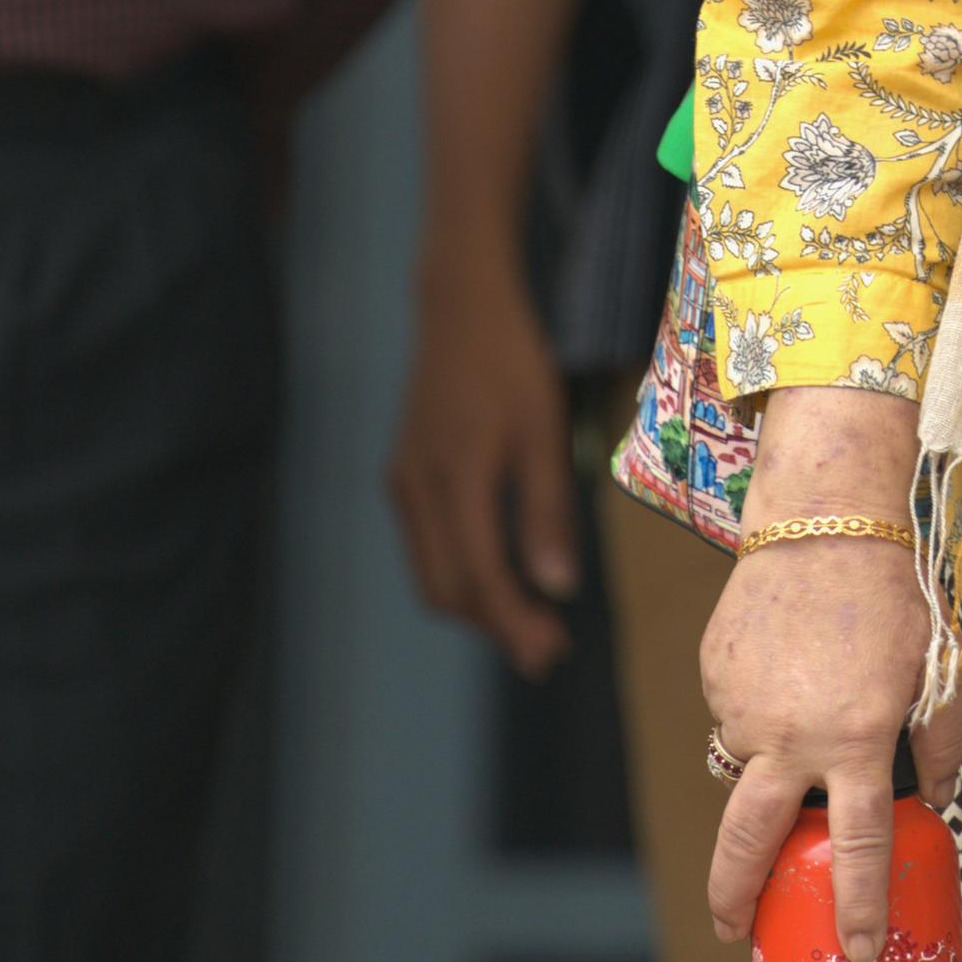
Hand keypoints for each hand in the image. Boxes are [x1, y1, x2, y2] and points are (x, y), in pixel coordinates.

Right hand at [382, 275, 583, 674]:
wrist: (459, 309)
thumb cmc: (512, 363)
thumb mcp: (544, 431)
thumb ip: (547, 510)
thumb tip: (557, 586)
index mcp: (455, 479)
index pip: (478, 577)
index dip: (513, 623)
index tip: (551, 652)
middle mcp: (416, 491)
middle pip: (446, 590)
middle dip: (495, 627)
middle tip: (547, 649)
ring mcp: (403, 486)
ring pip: (431, 574)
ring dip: (477, 608)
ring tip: (529, 623)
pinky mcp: (403, 478)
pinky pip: (427, 548)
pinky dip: (461, 576)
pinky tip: (499, 576)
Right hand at [701, 385, 946, 961]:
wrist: (824, 516)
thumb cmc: (894, 591)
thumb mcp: (941, 668)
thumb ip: (941, 742)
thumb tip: (936, 801)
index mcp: (854, 740)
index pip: (855, 846)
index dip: (857, 906)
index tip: (855, 949)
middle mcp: (791, 734)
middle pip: (749, 841)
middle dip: (736, 895)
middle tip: (735, 929)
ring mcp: (743, 706)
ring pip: (745, 770)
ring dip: (765, 776)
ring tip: (802, 727)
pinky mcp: (715, 676)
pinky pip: (735, 718)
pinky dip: (759, 715)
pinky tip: (789, 672)